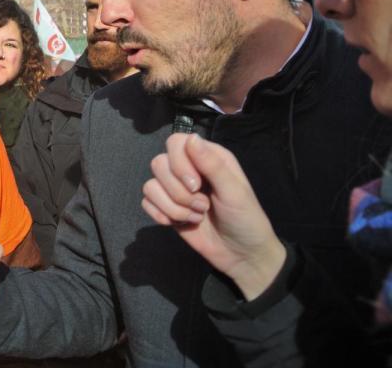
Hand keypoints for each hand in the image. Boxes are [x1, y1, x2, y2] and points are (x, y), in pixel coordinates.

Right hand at [141, 133, 285, 299]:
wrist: (241, 255)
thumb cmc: (245, 219)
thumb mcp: (234, 191)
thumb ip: (211, 164)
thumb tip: (191, 137)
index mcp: (208, 157)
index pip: (175, 143)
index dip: (179, 163)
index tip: (195, 185)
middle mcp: (188, 169)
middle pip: (159, 164)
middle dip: (178, 191)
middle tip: (203, 206)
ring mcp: (175, 190)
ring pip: (150, 186)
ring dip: (173, 207)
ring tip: (196, 217)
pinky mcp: (166, 208)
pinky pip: (146, 204)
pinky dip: (162, 216)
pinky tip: (180, 224)